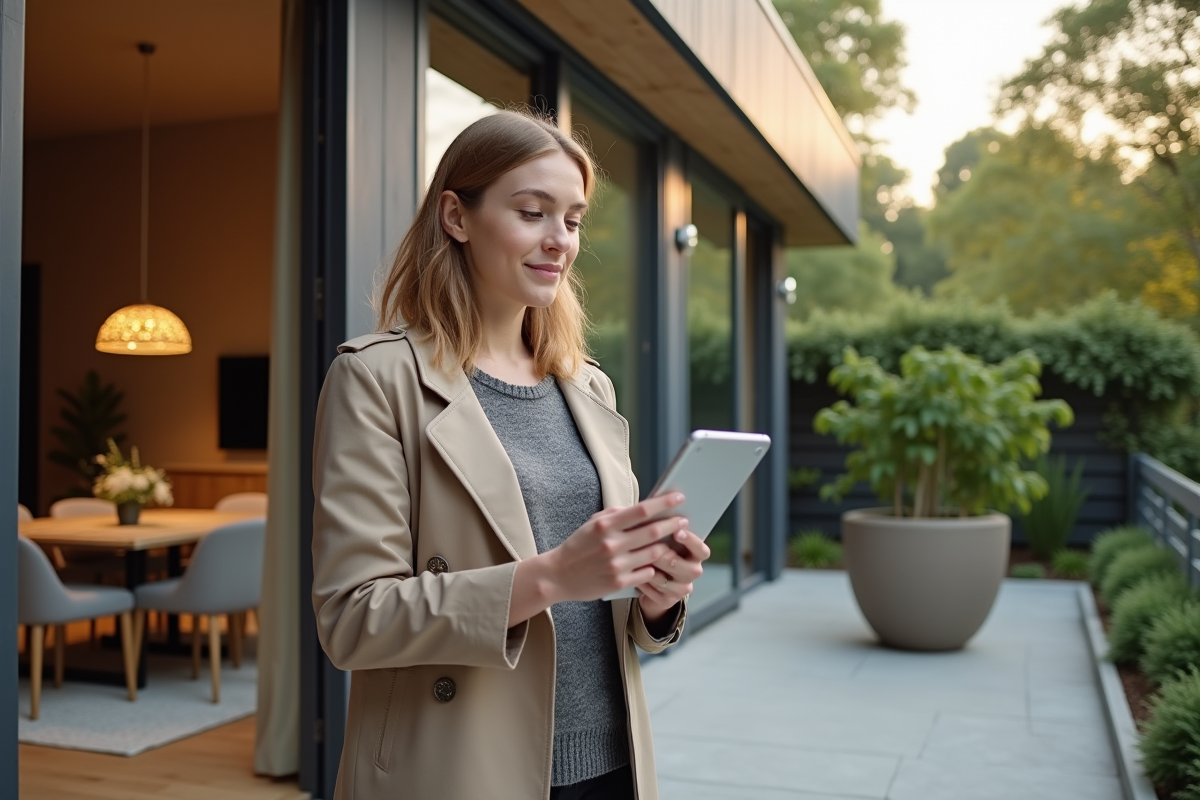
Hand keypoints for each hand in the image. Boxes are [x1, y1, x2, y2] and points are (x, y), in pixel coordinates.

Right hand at [542, 493, 688, 602]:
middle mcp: (612, 544)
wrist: (557, 576)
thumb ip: (616, 515)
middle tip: (684, 521)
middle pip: (653, 532)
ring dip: (667, 547)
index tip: (679, 497)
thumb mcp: (592, 524)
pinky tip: (657, 563)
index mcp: (605, 525)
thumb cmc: (578, 546)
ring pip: (654, 554)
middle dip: (673, 524)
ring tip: (674, 542)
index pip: (641, 510)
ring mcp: (616, 565)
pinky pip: (647, 573)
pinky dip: (654, 567)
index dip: (664, 503)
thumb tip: (642, 508)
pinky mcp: (618, 583)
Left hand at [636, 528, 709, 621]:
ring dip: (647, 568)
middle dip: (662, 555)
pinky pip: (652, 590)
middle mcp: (693, 572)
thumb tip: (658, 512)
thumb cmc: (659, 551)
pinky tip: (631, 572)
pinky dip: (640, 580)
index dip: (690, 541)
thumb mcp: (665, 539)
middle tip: (648, 546)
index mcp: (696, 555)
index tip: (677, 532)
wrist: (653, 581)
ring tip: (633, 557)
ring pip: (663, 578)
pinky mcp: (667, 601)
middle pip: (680, 565)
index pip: (701, 550)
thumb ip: (665, 529)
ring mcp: (681, 589)